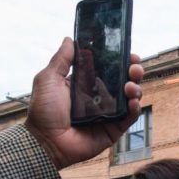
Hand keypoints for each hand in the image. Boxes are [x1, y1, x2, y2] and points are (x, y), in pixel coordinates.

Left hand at [25, 38, 143, 169]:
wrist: (46, 140)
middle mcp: (99, 98)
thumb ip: (61, 60)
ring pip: (129, 98)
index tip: (128, 53)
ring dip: (135, 88)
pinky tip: (133, 102)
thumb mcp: (49, 79)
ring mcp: (108, 114)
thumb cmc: (44, 110)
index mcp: (85, 84)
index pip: (108, 69)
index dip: (120, 60)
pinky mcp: (113, 130)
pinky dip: (135, 109)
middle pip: (123, 81)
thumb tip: (69, 39)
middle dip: (132, 72)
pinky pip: (129, 118)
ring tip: (130, 86)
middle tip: (135, 68)